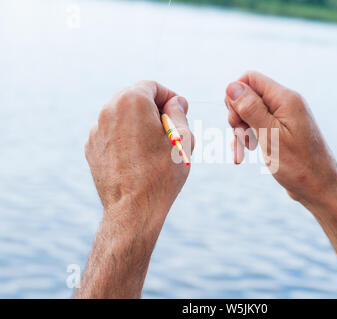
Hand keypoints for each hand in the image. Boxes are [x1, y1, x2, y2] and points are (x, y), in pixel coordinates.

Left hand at [85, 81, 193, 230]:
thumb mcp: (182, 138)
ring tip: (156, 147)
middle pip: (135, 98)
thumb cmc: (161, 174)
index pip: (153, 86)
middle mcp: (108, 110)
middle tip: (171, 130)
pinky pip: (112, 133)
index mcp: (131, 101)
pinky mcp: (92, 148)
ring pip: (123, 116)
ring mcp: (96, 130)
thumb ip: (179, 112)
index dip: (171, 97)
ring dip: (140, 123)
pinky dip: (126, 138)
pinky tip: (139, 158)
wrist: (133, 209)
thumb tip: (175, 102)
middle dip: (155, 109)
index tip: (180, 112)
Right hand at [225, 71, 336, 208]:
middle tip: (242, 136)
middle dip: (237, 116)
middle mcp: (286, 104)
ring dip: (241, 131)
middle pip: (248, 95)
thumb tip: (231, 85)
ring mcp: (284, 118)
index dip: (235, 95)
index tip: (236, 120)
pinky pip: (258, 127)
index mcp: (285, 99)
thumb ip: (250, 109)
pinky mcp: (282, 132)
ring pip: (250, 113)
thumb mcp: (269, 136)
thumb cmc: (298, 165)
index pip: (250, 78)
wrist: (320, 189)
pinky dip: (249, 139)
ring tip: (246, 150)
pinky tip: (244, 155)